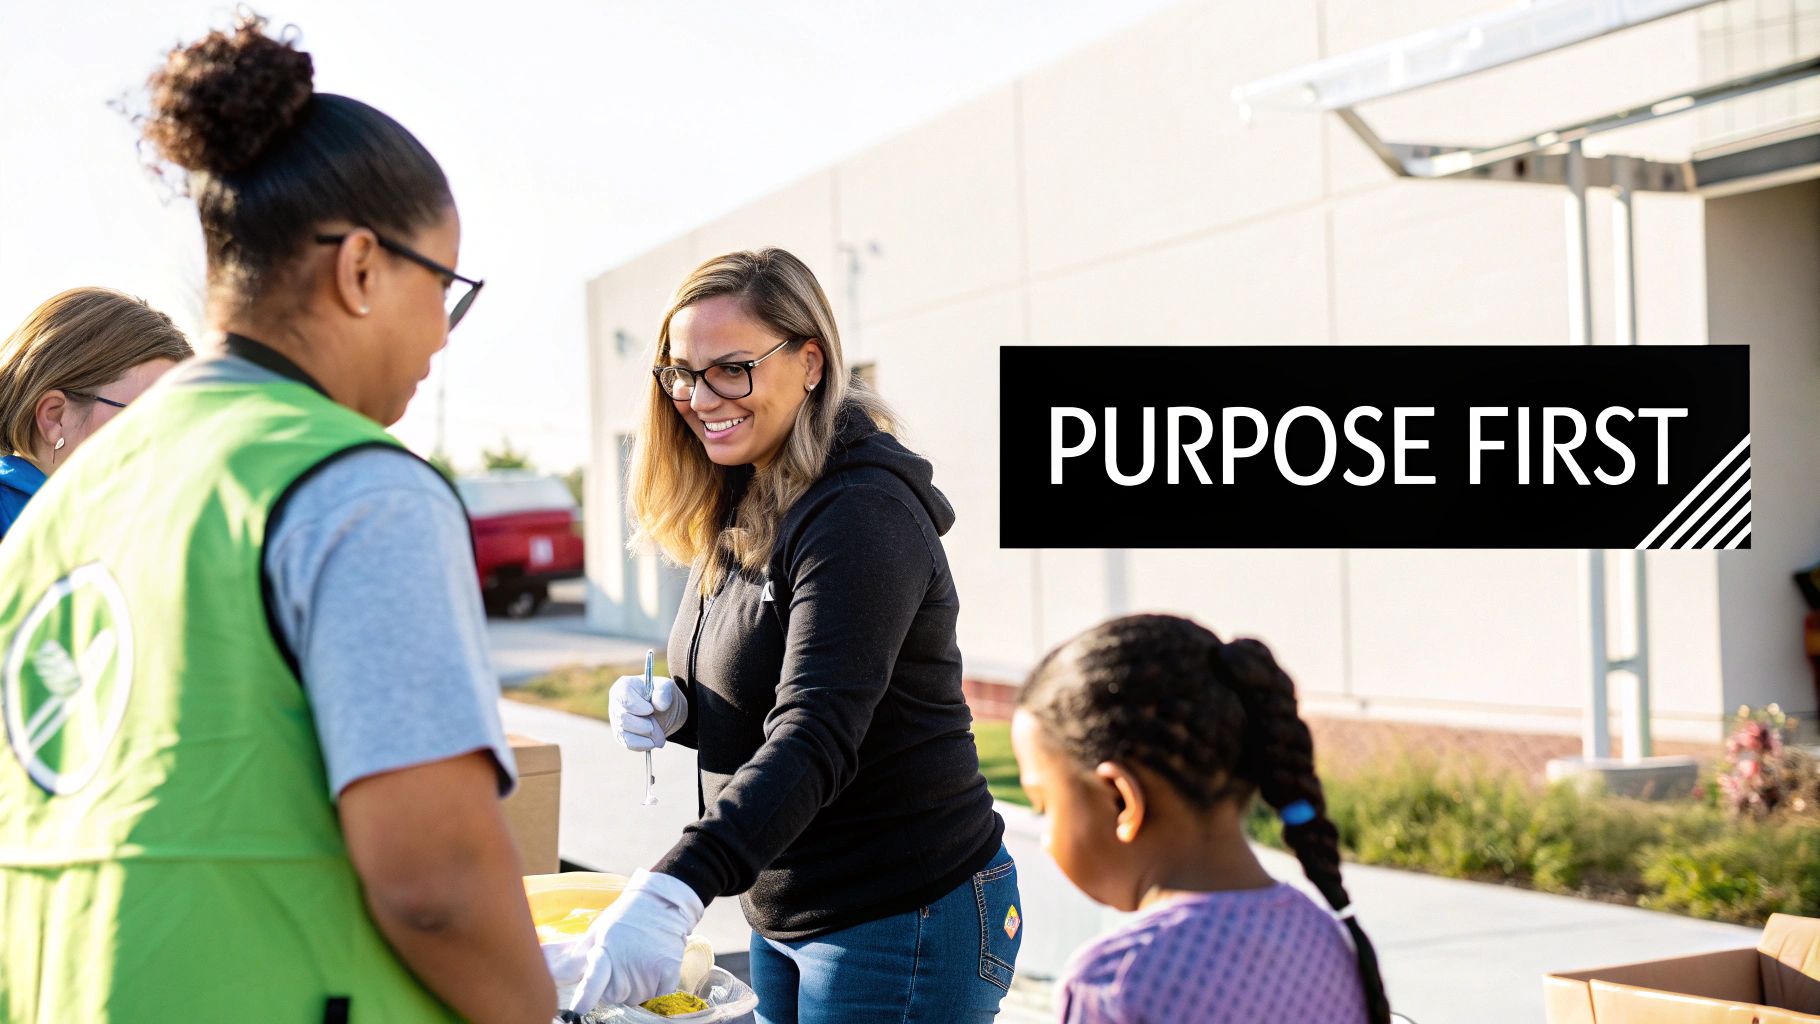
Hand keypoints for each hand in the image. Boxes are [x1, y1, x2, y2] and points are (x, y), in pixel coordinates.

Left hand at [568, 870, 705, 1011]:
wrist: (662, 902)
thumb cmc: (625, 917)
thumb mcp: (597, 931)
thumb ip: (577, 956)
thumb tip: (549, 968)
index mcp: (605, 951)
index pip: (593, 980)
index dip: (586, 997)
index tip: (578, 1009)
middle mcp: (627, 962)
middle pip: (615, 997)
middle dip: (616, 987)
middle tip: (623, 964)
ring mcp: (649, 968)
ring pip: (637, 998)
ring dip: (637, 988)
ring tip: (640, 962)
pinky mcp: (669, 970)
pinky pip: (658, 995)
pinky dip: (656, 988)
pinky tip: (654, 968)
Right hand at [608, 673, 687, 750]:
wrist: (663, 711)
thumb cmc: (661, 695)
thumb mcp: (666, 688)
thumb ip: (663, 692)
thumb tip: (659, 704)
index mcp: (624, 686)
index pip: (623, 696)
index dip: (636, 706)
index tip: (650, 710)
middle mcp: (616, 703)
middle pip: (623, 718)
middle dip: (644, 726)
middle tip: (658, 728)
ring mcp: (616, 720)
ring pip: (624, 733)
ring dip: (645, 737)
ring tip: (659, 736)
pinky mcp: (620, 734)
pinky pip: (627, 743)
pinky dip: (642, 745)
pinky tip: (652, 742)